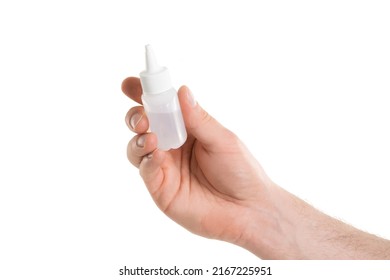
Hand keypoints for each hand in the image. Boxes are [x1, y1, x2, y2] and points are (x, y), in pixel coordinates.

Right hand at [122, 77, 275, 245]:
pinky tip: (157, 156)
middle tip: (143, 117)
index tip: (130, 84)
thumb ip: (199, 119)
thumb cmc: (241, 171)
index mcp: (187, 128)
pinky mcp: (161, 188)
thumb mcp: (222, 140)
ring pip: (136, 147)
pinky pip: (145, 170)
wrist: (248, 210)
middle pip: (142, 124)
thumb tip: (182, 90)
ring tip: (150, 137)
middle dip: (135, 116)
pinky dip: (147, 160)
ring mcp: (164, 166)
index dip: (144, 94)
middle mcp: (172, 145)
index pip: (161, 107)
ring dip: (137, 138)